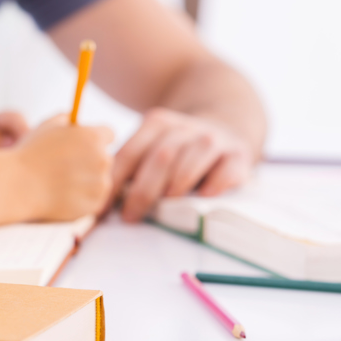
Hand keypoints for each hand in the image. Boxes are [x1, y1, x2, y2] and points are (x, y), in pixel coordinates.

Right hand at [15, 115, 113, 220]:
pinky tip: (63, 194)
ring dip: (88, 180)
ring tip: (62, 182)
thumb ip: (65, 119)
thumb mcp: (46, 127)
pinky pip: (94, 199)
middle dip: (91, 161)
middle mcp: (102, 159)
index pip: (109, 134)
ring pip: (100, 180)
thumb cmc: (30, 155)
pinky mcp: (94, 204)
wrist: (18, 185)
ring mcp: (100, 184)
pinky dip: (82, 198)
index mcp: (93, 137)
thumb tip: (72, 118)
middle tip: (68, 166)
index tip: (86, 145)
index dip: (96, 139)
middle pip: (105, 158)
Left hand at [112, 108, 255, 221]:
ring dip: (176, 185)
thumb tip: (101, 205)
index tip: (102, 210)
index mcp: (156, 123)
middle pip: (160, 157)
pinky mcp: (238, 154)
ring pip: (192, 159)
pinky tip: (204, 196)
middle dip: (143, 190)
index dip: (113, 183)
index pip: (130, 153)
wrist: (227, 125)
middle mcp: (184, 128)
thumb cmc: (179, 150)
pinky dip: (215, 184)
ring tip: (165, 207)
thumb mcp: (154, 147)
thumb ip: (132, 169)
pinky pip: (226, 169)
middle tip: (131, 216)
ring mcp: (213, 139)